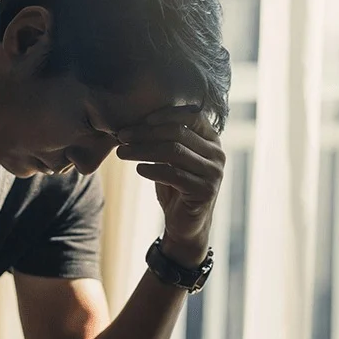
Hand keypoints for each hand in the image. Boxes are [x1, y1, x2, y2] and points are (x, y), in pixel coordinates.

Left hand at [116, 105, 225, 266]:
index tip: (139, 119)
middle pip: (178, 133)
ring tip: (122, 153)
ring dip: (143, 150)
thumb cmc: (175, 185)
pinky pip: (174, 175)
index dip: (165, 114)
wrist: (185, 224)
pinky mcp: (205, 191)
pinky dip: (153, 170)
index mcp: (212, 139)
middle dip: (145, 133)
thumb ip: (163, 138)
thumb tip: (134, 119)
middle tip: (121, 136)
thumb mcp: (171, 158)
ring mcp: (214, 173)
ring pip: (174, 152)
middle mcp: (217, 153)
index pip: (190, 116)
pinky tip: (138, 170)